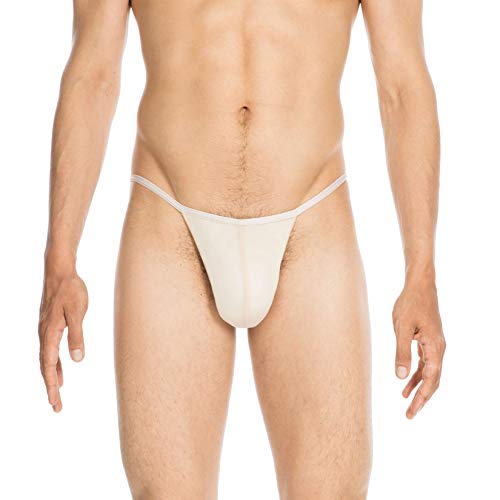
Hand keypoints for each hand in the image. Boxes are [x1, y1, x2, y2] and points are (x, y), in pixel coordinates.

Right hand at [38, 270, 87, 411]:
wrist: (60, 272)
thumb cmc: (71, 290)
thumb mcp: (78, 313)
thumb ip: (77, 336)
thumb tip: (77, 360)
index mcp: (50, 333)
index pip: (49, 366)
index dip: (52, 386)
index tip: (55, 402)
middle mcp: (44, 334)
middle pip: (45, 367)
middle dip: (51, 388)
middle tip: (56, 407)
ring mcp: (45, 330)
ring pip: (47, 359)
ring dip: (52, 377)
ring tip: (57, 394)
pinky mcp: (50, 326)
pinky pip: (50, 350)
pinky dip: (53, 364)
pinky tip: (60, 370)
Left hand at [392, 278, 445, 418]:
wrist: (419, 285)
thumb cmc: (410, 304)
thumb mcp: (401, 328)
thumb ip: (401, 353)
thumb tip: (400, 377)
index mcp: (435, 347)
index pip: (431, 378)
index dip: (422, 396)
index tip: (412, 410)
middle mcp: (438, 348)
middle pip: (433, 380)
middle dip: (422, 398)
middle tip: (409, 415)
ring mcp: (434, 344)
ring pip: (429, 372)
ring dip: (418, 387)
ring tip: (406, 402)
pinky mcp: (428, 340)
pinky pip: (424, 363)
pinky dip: (416, 374)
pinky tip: (406, 382)